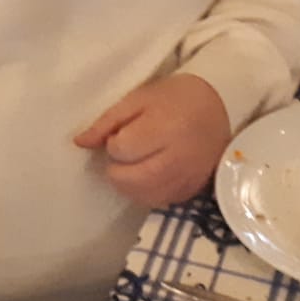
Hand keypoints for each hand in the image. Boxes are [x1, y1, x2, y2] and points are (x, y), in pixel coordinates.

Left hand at [74, 74, 230, 207]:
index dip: (114, 143)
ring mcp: (187, 178)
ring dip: (128, 184)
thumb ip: (108, 121)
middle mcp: (178, 157)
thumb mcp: (138, 99)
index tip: (123, 133)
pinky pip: (159, 202)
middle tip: (124, 152)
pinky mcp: (192, 191)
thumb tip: (80, 143)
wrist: (219, 107)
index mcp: (165, 127)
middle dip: (117, 168)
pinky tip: (147, 176)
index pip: (121, 149)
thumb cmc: (174, 98)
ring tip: (134, 164)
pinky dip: (145, 193)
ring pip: (142, 195)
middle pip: (129, 178)